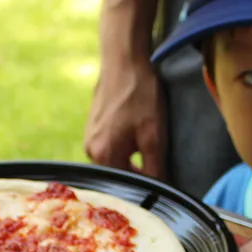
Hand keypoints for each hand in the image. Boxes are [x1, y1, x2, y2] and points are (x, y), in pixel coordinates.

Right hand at [84, 54, 166, 177]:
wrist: (123, 60)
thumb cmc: (140, 95)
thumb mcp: (154, 136)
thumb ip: (155, 169)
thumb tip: (161, 192)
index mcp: (103, 155)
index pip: (127, 186)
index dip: (146, 187)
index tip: (162, 183)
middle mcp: (90, 150)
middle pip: (119, 174)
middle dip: (139, 172)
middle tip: (158, 163)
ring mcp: (89, 137)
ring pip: (115, 160)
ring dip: (132, 159)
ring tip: (148, 145)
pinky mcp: (92, 127)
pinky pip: (109, 146)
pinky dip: (124, 146)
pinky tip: (136, 134)